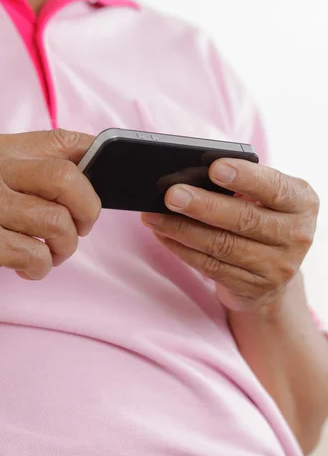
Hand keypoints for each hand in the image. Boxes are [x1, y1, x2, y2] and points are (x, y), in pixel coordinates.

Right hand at [0, 129, 99, 293]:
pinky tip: (27, 266)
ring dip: (65, 245)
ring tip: (51, 252)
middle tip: (82, 226)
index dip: (93, 153)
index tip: (107, 170)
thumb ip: (22, 170)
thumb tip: (82, 176)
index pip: (58, 139)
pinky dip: (41, 267)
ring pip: (56, 221)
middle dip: (88, 208)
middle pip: (66, 178)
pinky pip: (35, 254)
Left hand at [142, 159, 318, 311]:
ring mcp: (276, 267)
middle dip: (203, 206)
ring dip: (181, 230)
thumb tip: (190, 177)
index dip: (245, 178)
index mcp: (301, 203)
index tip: (215, 167)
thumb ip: (241, 185)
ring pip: (221, 246)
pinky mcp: (252, 288)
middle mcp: (295, 236)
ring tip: (153, 216)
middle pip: (243, 220)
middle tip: (171, 195)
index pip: (274, 188)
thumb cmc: (262, 216)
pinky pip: (210, 266)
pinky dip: (181, 249)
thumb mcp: (264, 197)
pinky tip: (162, 235)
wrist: (274, 267)